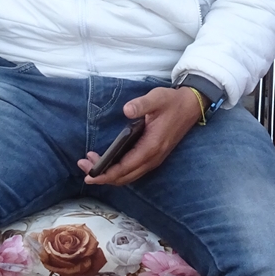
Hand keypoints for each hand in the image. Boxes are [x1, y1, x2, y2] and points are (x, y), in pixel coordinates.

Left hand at [77, 87, 201, 186]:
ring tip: (90, 163)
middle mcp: (152, 158)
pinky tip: (107, 161)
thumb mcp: (157, 98)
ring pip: (128, 176)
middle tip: (83, 165)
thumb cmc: (172, 102)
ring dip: (109, 174)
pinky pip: (133, 171)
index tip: (89, 174)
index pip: (125, 168)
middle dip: (102, 176)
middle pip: (124, 176)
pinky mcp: (153, 156)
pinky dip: (118, 170)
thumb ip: (141, 104)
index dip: (106, 174)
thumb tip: (127, 110)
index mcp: (151, 147)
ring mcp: (154, 159)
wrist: (191, 106)